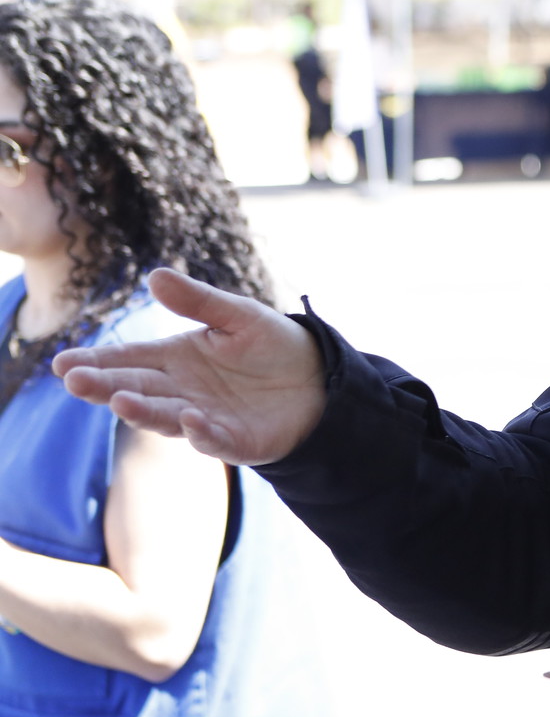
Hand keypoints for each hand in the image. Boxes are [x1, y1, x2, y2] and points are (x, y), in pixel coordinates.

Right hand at [53, 268, 326, 466]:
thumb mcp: (237, 315)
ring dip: (143, 410)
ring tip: (120, 400)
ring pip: (165, 417)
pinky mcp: (235, 441)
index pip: (127, 360)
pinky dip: (202, 431)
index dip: (96, 362)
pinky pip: (214, 439)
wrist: (319, 378)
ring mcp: (204, 418)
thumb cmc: (272, 344)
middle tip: (74, 381)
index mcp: (174, 358)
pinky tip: (190, 418)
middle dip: (104, 386)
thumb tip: (156, 276)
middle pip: (135, 389)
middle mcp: (180, 391)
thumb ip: (199, 301)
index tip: (63, 363)